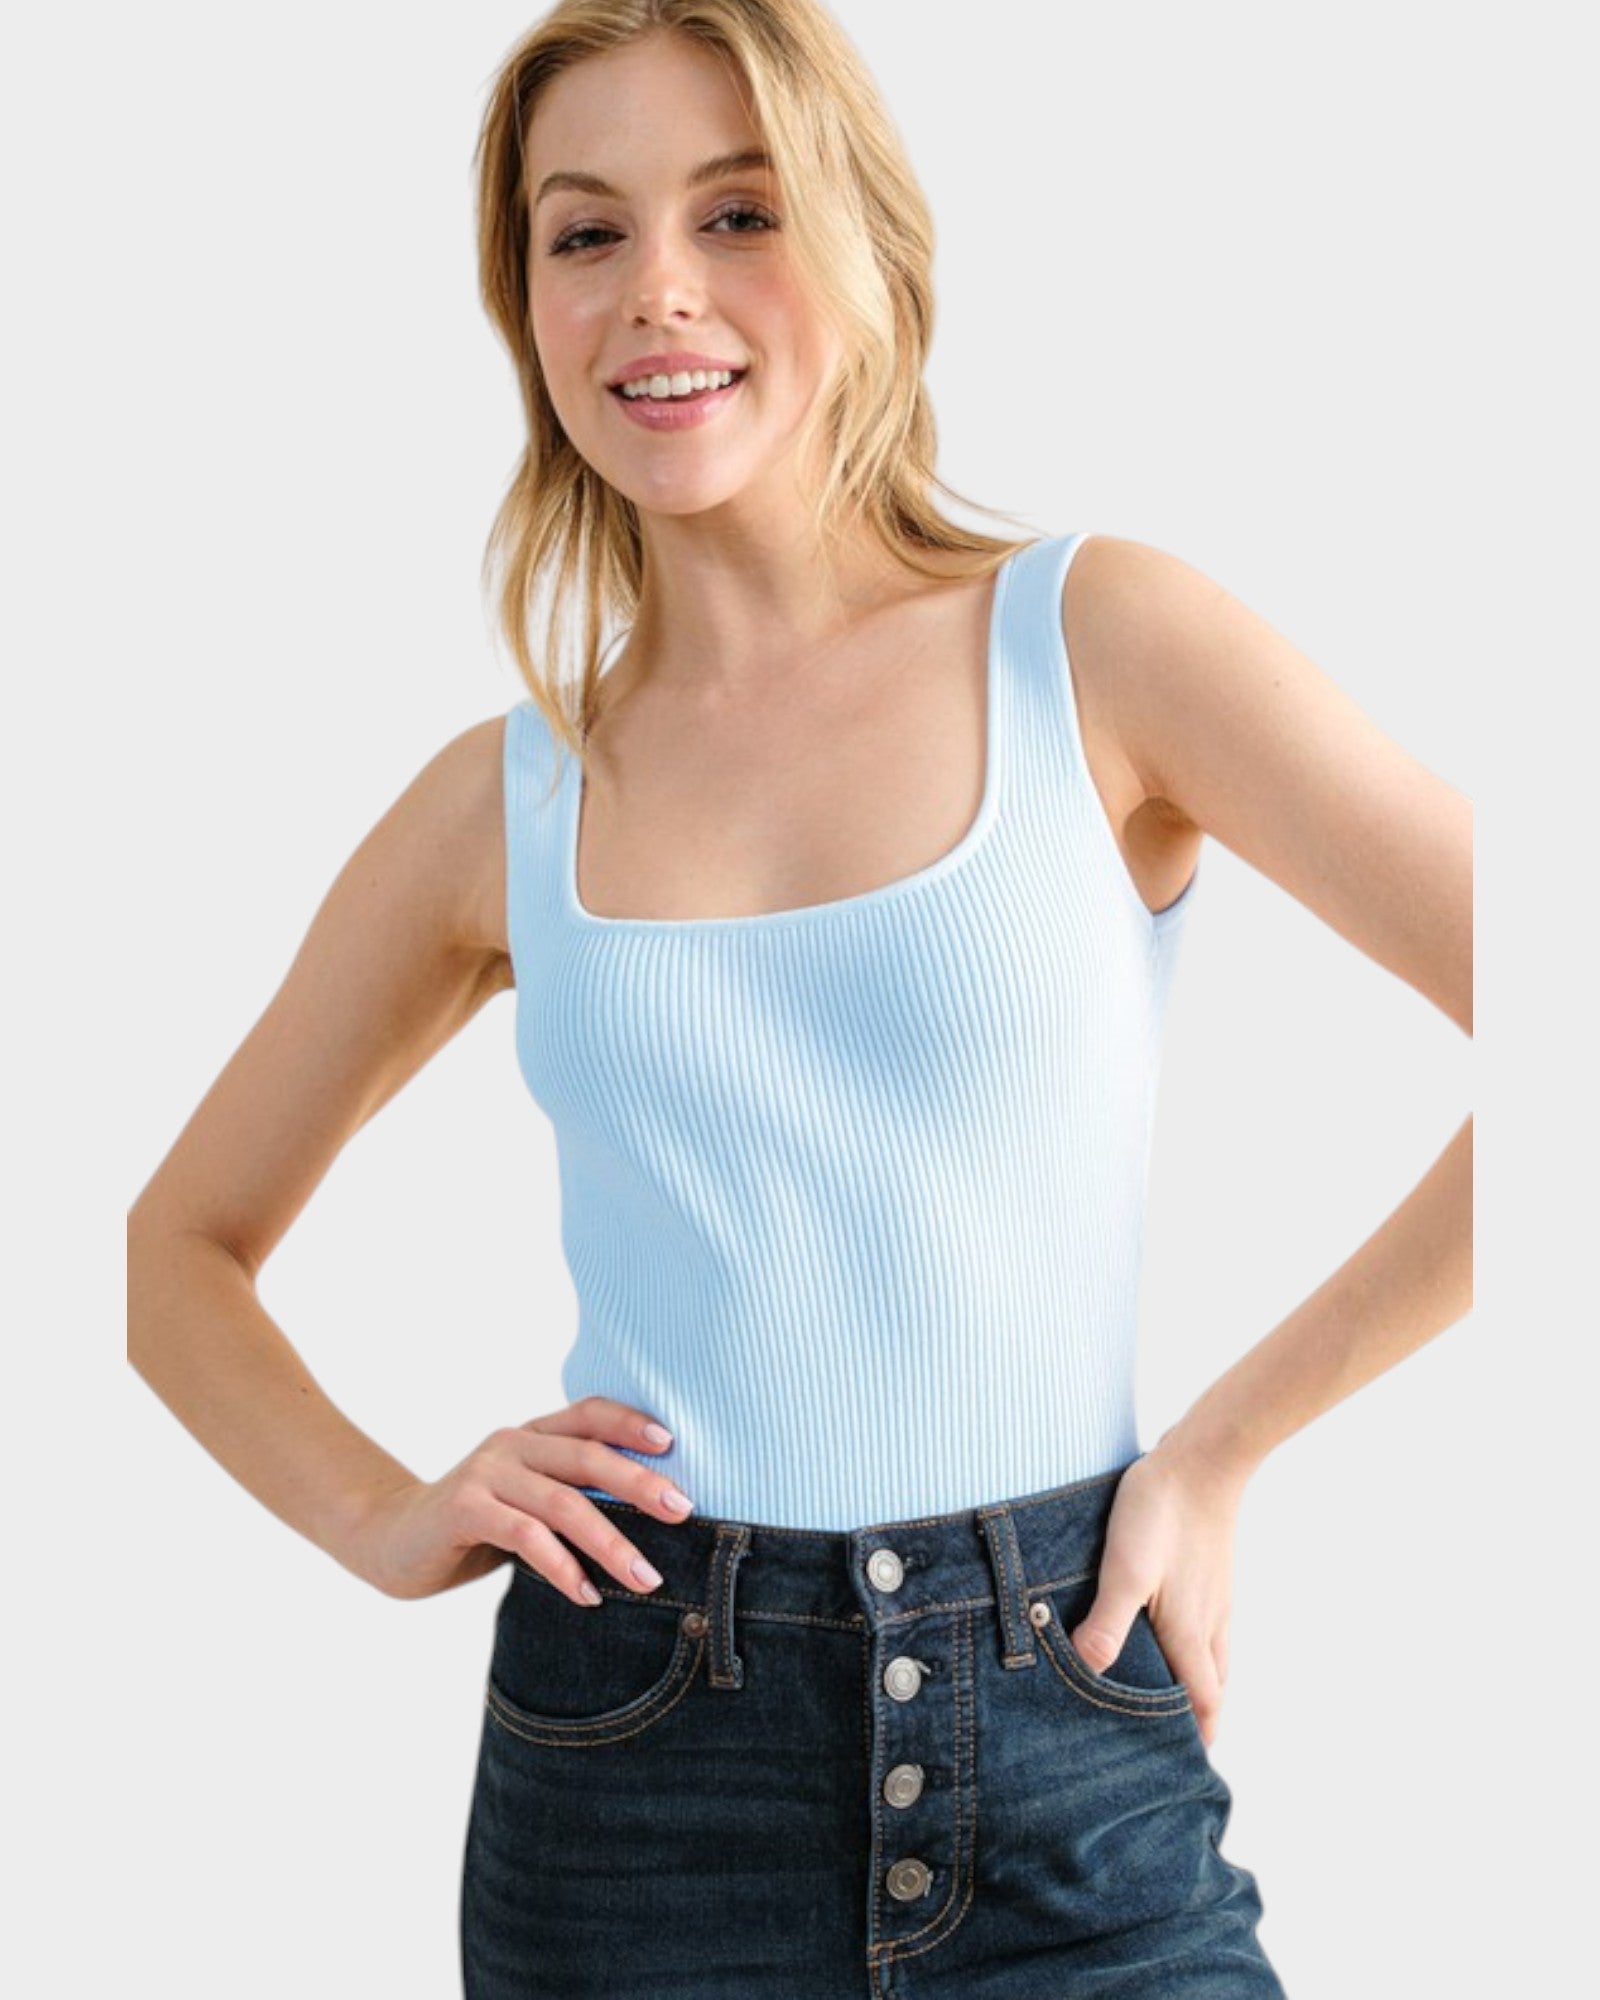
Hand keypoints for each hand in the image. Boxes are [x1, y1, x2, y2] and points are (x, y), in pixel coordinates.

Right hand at [349, 1397, 693, 1602]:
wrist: (392, 1541)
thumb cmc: (475, 1525)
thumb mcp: (525, 1499)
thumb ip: (568, 1493)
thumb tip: (649, 1515)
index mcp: (532, 1434)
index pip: (589, 1413)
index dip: (631, 1422)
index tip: (672, 1443)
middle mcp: (511, 1443)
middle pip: (587, 1456)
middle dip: (640, 1484)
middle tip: (683, 1511)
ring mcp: (486, 1473)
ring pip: (563, 1502)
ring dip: (611, 1541)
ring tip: (645, 1576)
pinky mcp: (464, 1508)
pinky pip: (525, 1536)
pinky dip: (562, 1566)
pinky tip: (587, 1595)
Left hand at [1068, 1443, 1250, 1747]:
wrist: (1202, 1459)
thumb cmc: (1160, 1513)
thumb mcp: (1125, 1569)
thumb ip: (1109, 1623)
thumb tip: (1089, 1673)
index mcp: (1189, 1634)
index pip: (1202, 1704)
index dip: (1195, 1738)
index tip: (1183, 1769)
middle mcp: (1209, 1623)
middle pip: (1210, 1688)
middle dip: (1195, 1720)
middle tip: (1169, 1743)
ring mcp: (1214, 1598)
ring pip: (1211, 1658)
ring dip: (1195, 1685)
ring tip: (1167, 1698)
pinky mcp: (1210, 1574)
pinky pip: (1208, 1628)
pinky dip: (1194, 1648)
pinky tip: (1169, 1634)